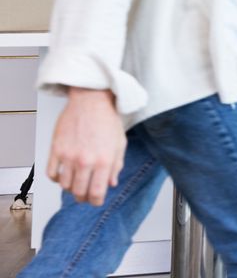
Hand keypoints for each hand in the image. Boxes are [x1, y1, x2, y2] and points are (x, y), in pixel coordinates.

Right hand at [47, 88, 125, 205]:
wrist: (91, 100)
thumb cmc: (107, 119)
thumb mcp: (120, 143)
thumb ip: (117, 165)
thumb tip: (111, 184)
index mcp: (104, 161)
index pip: (97, 193)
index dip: (96, 201)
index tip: (96, 201)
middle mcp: (85, 161)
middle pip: (79, 192)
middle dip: (83, 197)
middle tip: (85, 194)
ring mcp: (69, 156)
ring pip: (64, 185)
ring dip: (70, 188)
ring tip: (75, 183)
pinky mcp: (56, 150)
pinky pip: (51, 174)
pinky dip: (56, 179)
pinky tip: (62, 176)